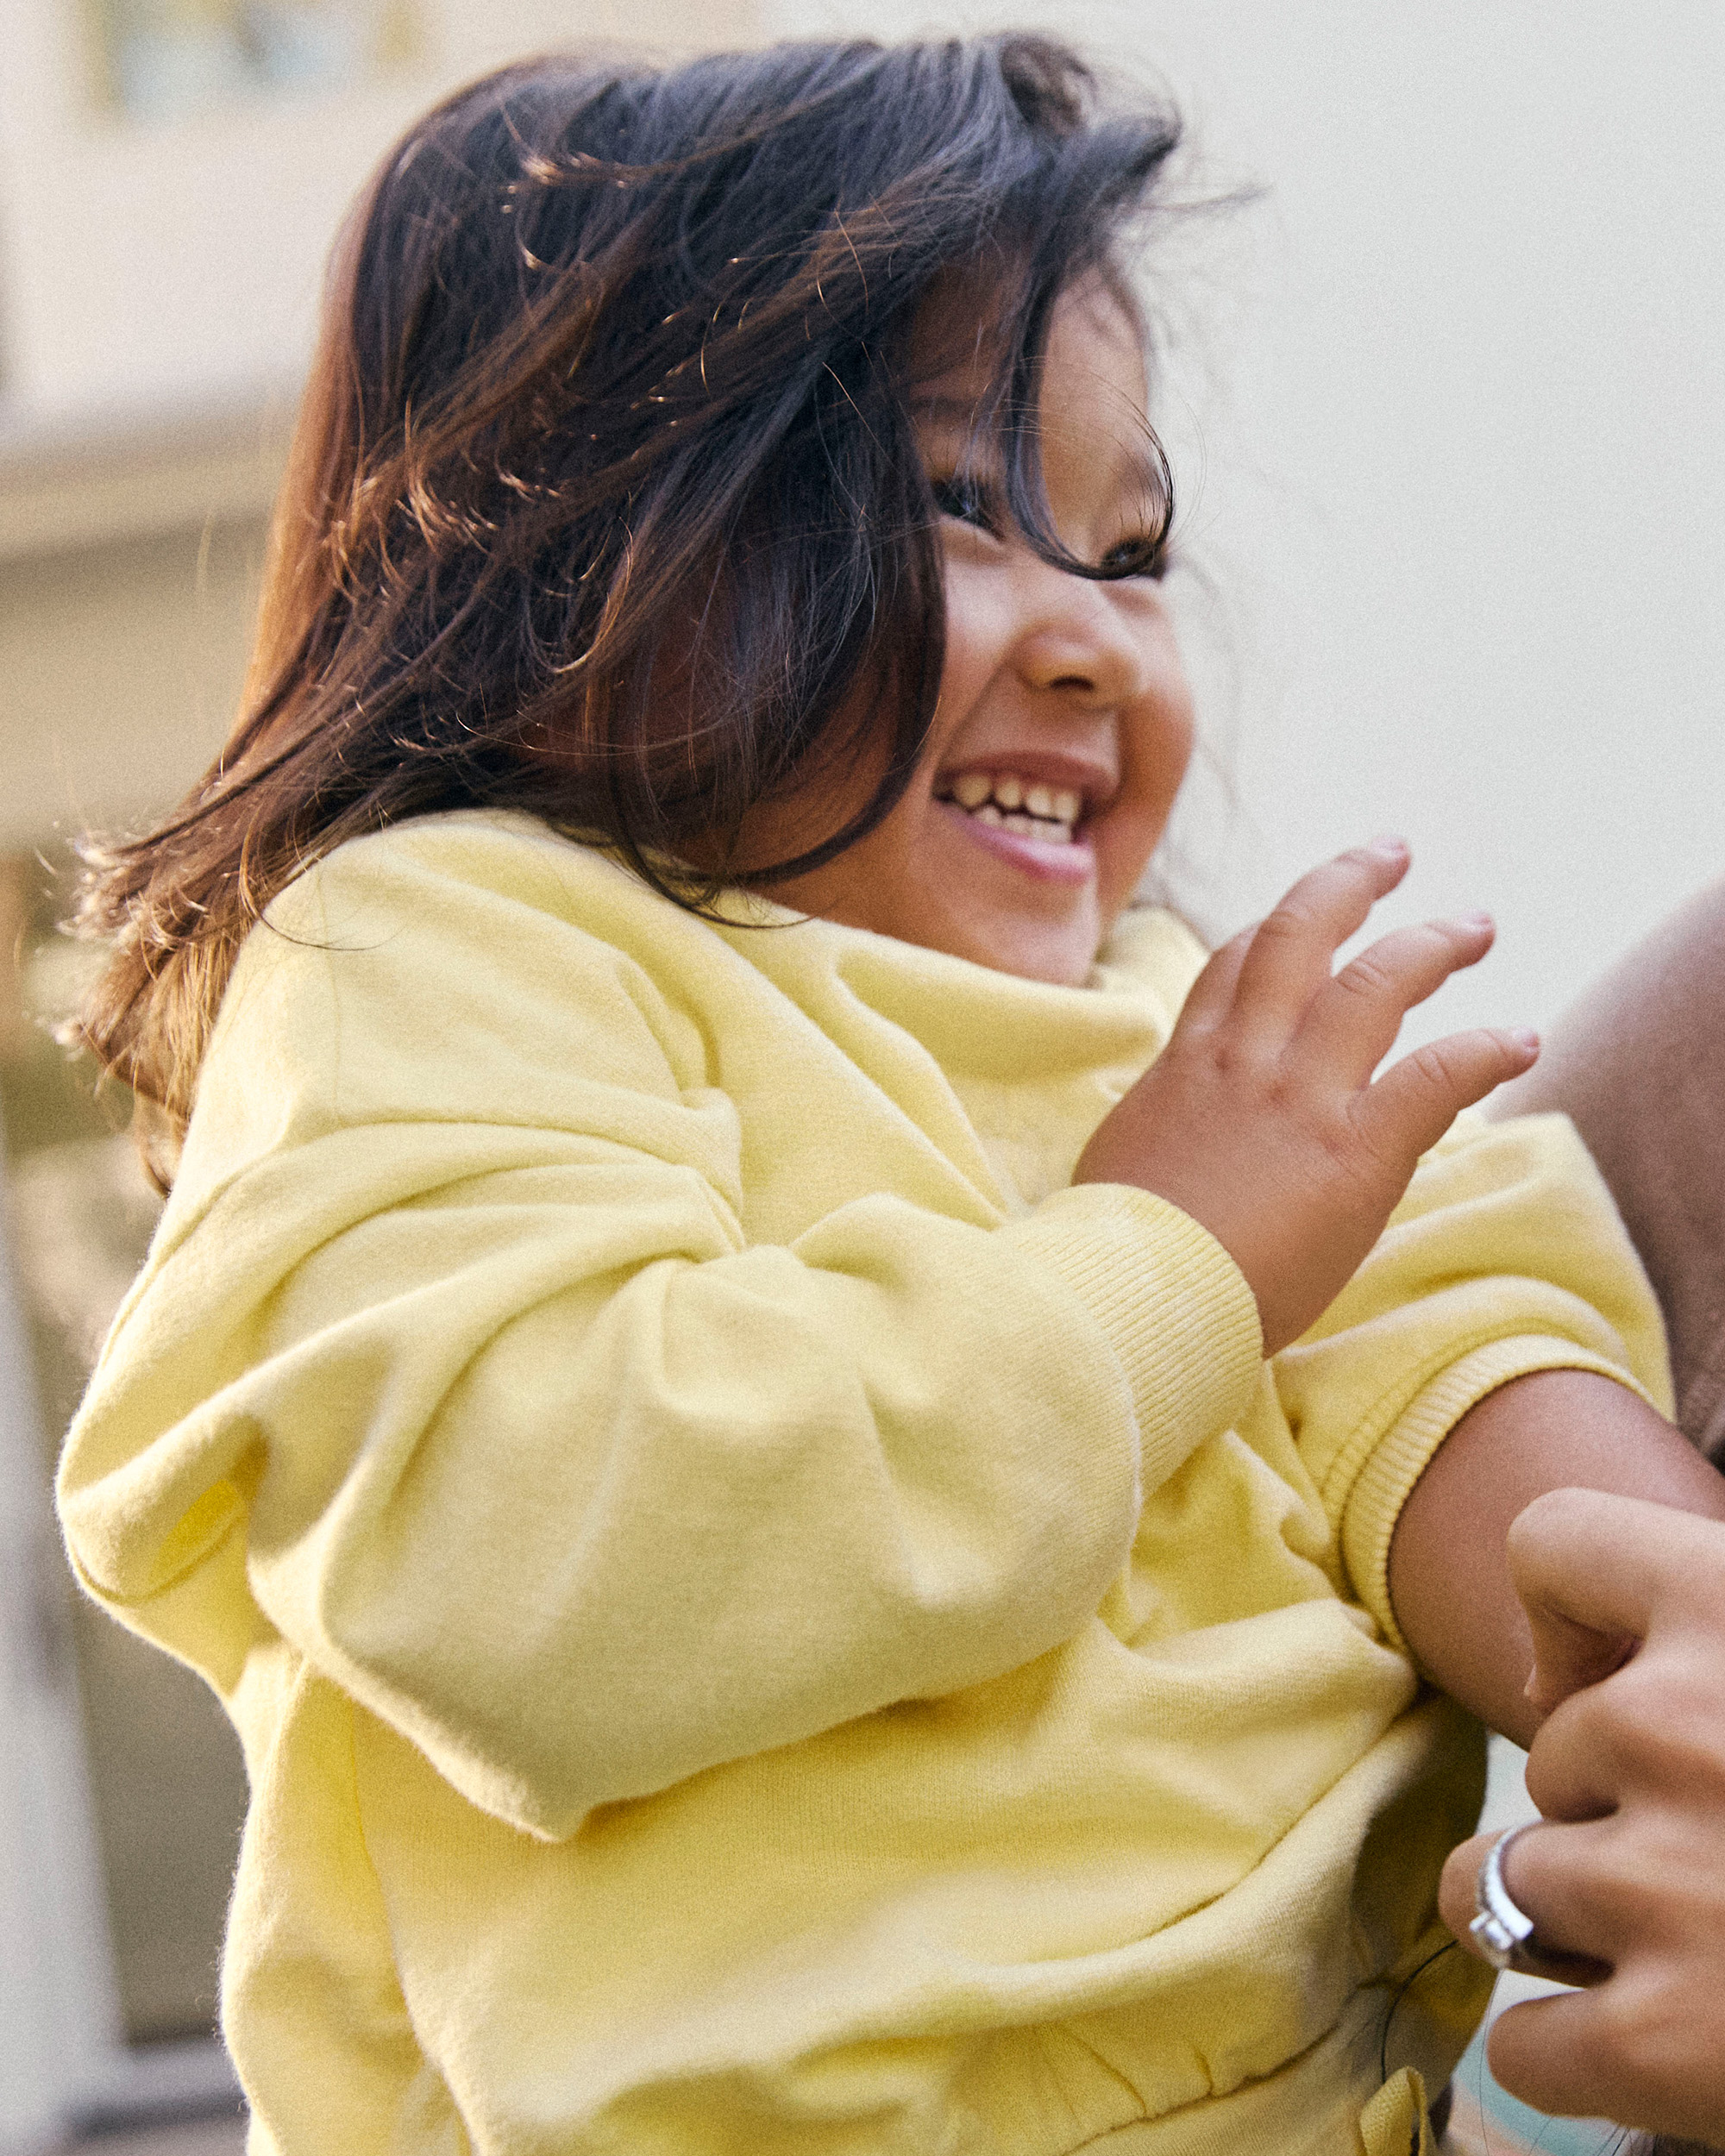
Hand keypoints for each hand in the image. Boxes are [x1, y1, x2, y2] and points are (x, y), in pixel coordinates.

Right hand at [1073, 839, 1538, 1352]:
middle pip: (1300, 935)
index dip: (1278, 926)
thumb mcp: (1124, 1165)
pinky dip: (1486, 1051)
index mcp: (1188, 1066)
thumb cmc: (1119, 1258)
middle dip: (1351, 882)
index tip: (1313, 911)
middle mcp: (1244, 1061)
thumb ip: (1161, 1128)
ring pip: (1376, 983)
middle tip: (1393, 854)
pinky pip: (1435, 1076)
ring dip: (1432, 944)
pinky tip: (1520, 1042)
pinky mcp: (1354, 1152)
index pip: (1235, 963)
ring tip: (1475, 926)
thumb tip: (1166, 1133)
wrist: (1134, 1300)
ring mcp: (1300, 1100)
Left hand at [1439, 1489, 1724, 2143]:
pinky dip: (1574, 2063)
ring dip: (1576, 1930)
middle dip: (1612, 1817)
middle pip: (1545, 1759)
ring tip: (1701, 1954)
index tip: (1618, 1681)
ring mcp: (1661, 1888)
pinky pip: (1521, 2043)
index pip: (1552, 1543)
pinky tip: (1665, 2060)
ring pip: (1496, 1886)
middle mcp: (1681, 1729)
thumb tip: (1553, 1684)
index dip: (1568, 1622)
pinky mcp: (1661, 2047)